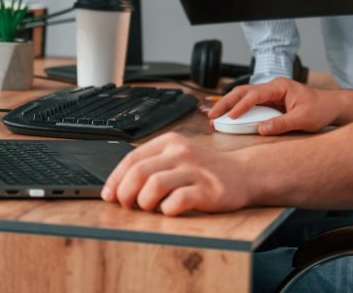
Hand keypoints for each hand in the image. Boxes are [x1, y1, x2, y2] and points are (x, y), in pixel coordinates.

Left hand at [101, 132, 250, 215]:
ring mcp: (195, 171)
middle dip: (125, 193)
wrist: (243, 174)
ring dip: (144, 202)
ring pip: (154, 186)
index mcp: (170, 141)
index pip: (132, 158)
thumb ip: (153, 163)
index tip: (110, 194)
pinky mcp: (208, 190)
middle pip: (139, 172)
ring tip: (149, 207)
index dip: (115, 179)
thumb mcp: (178, 155)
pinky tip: (169, 210)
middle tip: (127, 205)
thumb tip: (118, 185)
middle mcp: (182, 152)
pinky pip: (177, 201)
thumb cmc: (205, 168)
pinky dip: (166, 210)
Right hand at [207, 77, 338, 134]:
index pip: (254, 94)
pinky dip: (237, 110)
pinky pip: (250, 104)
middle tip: (211, 115)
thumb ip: (282, 124)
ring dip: (228, 106)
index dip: (240, 106)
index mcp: (280, 86)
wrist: (331, 106)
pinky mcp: (270, 102)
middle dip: (226, 103)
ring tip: (214, 117)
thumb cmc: (320, 109)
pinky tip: (228, 118)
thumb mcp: (303, 119)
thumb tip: (262, 129)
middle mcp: (273, 87)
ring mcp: (270, 94)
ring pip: (243, 96)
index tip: (230, 117)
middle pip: (243, 91)